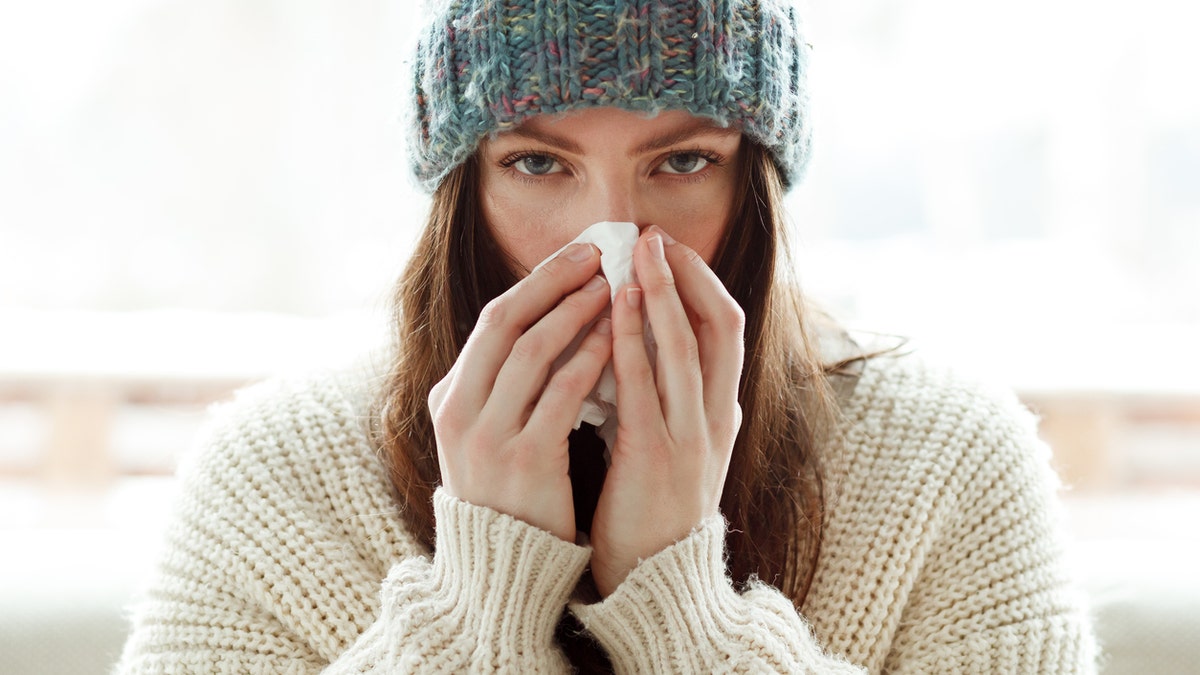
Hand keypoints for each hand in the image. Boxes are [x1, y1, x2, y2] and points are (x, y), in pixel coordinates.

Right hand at [428, 243, 612, 542]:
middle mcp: (459, 411)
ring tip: (612, 288)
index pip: (493, 321)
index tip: (576, 256)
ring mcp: (488, 436)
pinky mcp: (524, 461)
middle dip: (552, 282)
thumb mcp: (485, 433)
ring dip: (574, 313)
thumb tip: (544, 322)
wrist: (502, 567)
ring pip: (530, 352)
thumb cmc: (507, 492)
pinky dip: (587, 361)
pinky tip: (616, 340)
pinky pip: (559, 396)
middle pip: (504, 323)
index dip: (537, 282)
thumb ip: (502, 383)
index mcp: (450, 398)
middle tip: (596, 254)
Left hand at [589, 226, 745, 596]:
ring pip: (687, 348)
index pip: (727, 330)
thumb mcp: (676, 444)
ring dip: (662, 293)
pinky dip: (630, 340)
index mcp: (721, 413)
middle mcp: (716, 419)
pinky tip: (612, 308)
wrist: (654, 580)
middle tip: (655, 236)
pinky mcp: (655, 457)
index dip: (702, 283)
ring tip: (638, 254)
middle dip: (688, 275)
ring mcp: (691, 438)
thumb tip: (643, 339)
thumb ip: (668, 396)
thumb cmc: (652, 507)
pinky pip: (644, 385)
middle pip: (719, 327)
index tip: (672, 249)